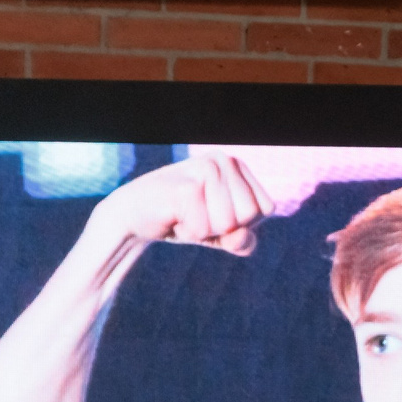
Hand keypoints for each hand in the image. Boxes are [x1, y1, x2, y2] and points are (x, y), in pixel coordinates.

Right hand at [91, 155, 271, 256]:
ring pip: (229, 223)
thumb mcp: (223, 236)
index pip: (266, 208)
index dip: (243, 222)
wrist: (135, 216)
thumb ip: (244, 242)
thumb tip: (240, 235)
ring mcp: (203, 169)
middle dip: (224, 227)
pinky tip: (173, 216)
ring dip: (205, 229)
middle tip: (197, 215)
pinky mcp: (185, 187)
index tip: (216, 214)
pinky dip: (189, 231)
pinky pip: (204, 229)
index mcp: (237, 165)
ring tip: (185, 214)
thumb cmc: (185, 221)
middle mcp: (222, 160)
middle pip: (250, 214)